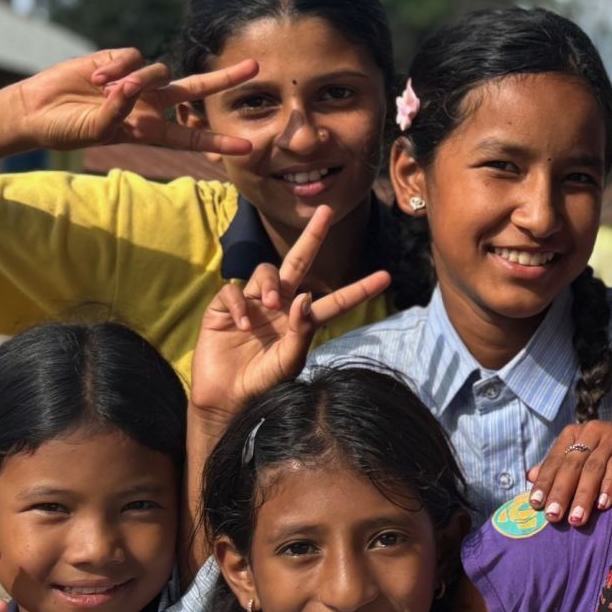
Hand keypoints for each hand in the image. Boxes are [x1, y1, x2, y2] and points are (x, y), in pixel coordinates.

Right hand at [11, 49, 256, 155]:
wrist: (38, 110)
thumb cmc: (67, 130)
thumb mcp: (97, 131)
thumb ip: (118, 113)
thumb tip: (133, 88)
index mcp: (150, 129)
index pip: (191, 134)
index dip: (218, 140)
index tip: (247, 147)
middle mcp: (149, 103)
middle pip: (197, 88)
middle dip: (226, 78)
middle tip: (256, 67)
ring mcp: (136, 80)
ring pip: (159, 71)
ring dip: (137, 80)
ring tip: (105, 89)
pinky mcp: (118, 59)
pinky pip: (133, 57)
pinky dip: (117, 67)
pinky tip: (96, 77)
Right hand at [190, 205, 391, 419]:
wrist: (227, 400)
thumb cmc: (262, 383)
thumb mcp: (290, 361)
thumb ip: (302, 331)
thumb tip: (305, 296)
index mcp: (301, 321)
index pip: (335, 300)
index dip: (359, 289)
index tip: (386, 277)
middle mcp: (279, 305)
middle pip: (298, 262)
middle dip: (312, 236)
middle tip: (327, 211)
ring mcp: (252, 303)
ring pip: (266, 271)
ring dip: (271, 284)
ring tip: (271, 305)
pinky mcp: (225, 308)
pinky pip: (234, 290)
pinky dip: (241, 303)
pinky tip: (243, 325)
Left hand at [527, 423, 611, 524]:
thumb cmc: (611, 452)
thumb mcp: (584, 456)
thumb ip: (559, 466)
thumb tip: (529, 476)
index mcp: (574, 434)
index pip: (555, 459)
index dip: (545, 482)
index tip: (535, 504)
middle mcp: (591, 431)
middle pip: (572, 465)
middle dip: (562, 492)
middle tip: (553, 517)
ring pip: (593, 468)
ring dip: (583, 495)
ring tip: (577, 519)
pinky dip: (609, 486)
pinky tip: (602, 505)